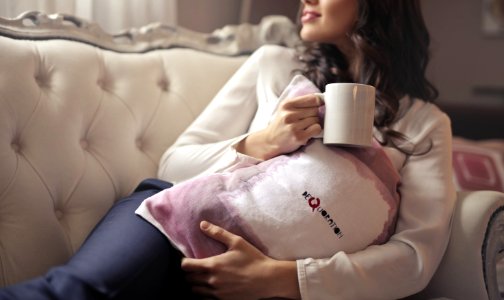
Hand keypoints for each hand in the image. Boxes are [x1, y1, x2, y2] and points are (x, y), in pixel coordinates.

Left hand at [181, 221, 299, 299]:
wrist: (267, 279)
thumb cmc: (253, 259)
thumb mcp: (237, 242)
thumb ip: (218, 233)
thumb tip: (203, 224)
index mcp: (213, 265)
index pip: (186, 266)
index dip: (184, 262)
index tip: (189, 259)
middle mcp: (212, 281)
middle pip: (189, 280)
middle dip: (190, 273)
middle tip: (197, 268)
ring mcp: (217, 293)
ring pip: (195, 291)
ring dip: (196, 285)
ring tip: (203, 278)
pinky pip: (206, 299)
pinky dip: (205, 294)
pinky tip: (212, 287)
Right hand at [236, 94, 322, 159]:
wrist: (270, 141)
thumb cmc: (281, 124)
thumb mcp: (285, 109)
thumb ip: (300, 102)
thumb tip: (321, 99)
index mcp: (287, 105)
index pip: (312, 99)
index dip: (319, 102)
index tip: (319, 105)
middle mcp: (289, 114)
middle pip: (315, 110)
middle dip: (314, 115)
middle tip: (306, 120)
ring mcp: (293, 126)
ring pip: (316, 120)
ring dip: (314, 124)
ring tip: (304, 127)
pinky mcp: (298, 137)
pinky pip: (316, 129)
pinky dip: (315, 130)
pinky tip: (307, 132)